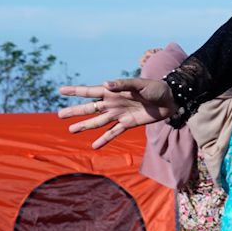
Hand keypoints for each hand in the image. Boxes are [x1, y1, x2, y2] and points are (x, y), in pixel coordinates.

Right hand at [57, 77, 177, 147]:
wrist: (171, 100)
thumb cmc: (155, 88)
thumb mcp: (140, 84)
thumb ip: (123, 84)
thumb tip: (105, 84)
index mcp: (113, 91)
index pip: (90, 91)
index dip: (76, 91)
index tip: (60, 91)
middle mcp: (113, 103)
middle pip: (90, 108)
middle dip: (75, 111)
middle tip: (60, 115)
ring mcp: (119, 114)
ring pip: (98, 122)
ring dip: (85, 126)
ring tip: (71, 130)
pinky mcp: (128, 124)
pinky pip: (114, 133)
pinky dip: (104, 139)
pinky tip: (94, 146)